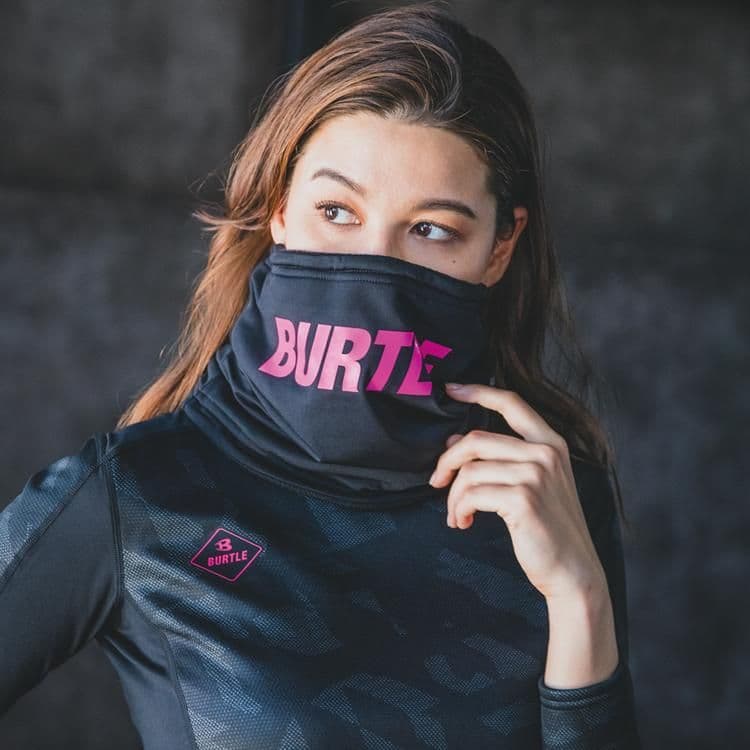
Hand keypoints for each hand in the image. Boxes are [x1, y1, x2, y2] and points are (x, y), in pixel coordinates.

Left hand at [429, 382, 606, 602]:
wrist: (573, 571)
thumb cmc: (548, 529)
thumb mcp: (530, 485)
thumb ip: (499, 458)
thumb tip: (455, 439)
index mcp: (550, 443)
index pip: (511, 402)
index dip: (477, 391)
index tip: (450, 389)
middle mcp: (545, 453)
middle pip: (476, 439)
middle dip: (447, 461)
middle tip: (436, 482)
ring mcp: (536, 474)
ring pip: (469, 470)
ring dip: (453, 496)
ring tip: (456, 515)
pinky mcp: (523, 498)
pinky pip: (471, 494)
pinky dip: (458, 509)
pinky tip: (462, 523)